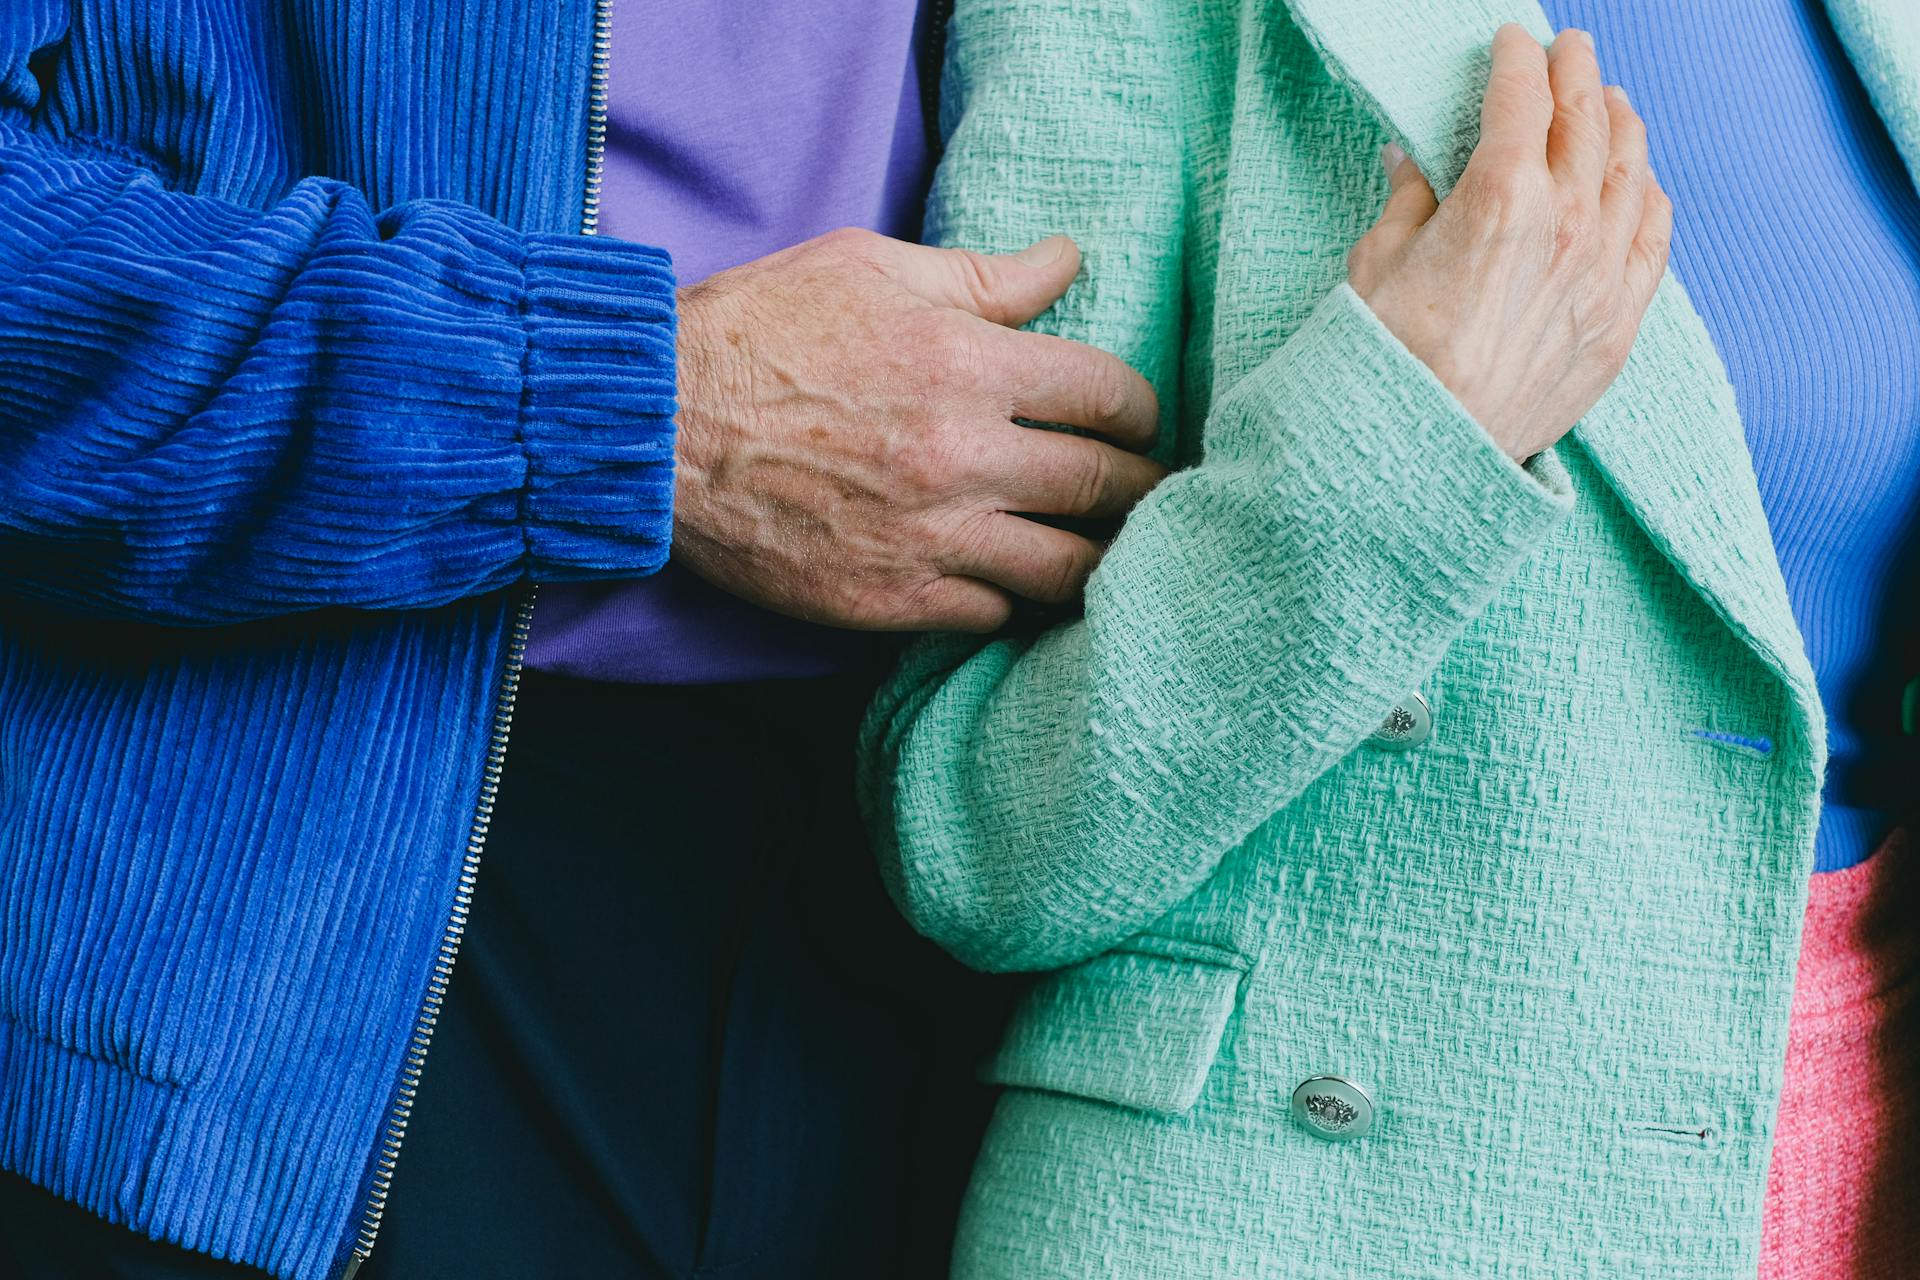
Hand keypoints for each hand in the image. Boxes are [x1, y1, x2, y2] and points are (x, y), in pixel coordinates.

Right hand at [671, 228, 1165, 631]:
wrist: (652, 426)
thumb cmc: (756, 330)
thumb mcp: (868, 268)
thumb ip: (982, 277)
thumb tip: (1068, 259)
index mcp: (968, 363)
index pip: (1110, 396)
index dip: (1141, 411)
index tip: (1138, 421)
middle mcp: (962, 455)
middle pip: (1105, 488)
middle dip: (1141, 488)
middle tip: (1150, 491)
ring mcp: (929, 536)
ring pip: (1064, 569)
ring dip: (1096, 558)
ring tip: (1107, 550)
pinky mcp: (888, 598)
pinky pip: (990, 615)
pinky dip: (1008, 599)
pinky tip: (1009, 581)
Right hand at [1345, 25, 1672, 460]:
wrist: (1423, 455)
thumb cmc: (1385, 364)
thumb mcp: (1376, 265)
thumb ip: (1407, 204)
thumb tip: (1411, 166)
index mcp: (1502, 196)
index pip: (1522, 97)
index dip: (1516, 59)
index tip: (1512, 43)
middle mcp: (1569, 224)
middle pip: (1586, 119)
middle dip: (1575, 73)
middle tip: (1568, 51)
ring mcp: (1603, 275)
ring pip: (1632, 170)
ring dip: (1621, 124)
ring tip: (1610, 103)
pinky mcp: (1619, 324)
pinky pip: (1654, 238)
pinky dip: (1650, 196)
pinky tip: (1640, 182)